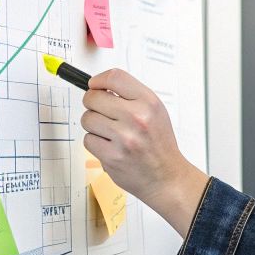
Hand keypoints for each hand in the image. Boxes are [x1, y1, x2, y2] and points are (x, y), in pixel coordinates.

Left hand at [80, 68, 208, 233]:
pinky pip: (88, 140)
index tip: (94, 85)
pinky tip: (110, 147)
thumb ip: (130, 97)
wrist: (166, 176)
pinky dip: (95, 143)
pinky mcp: (112, 155)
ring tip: (110, 133)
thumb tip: (99, 87)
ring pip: (87, 119)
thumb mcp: (155, 112)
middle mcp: (137, 117)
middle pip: (93, 98)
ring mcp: (124, 137)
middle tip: (103, 114)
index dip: (98, 80)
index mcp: (148, 102)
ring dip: (93, 126)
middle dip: (93, 105)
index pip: (114, 77)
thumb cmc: (159, 144)